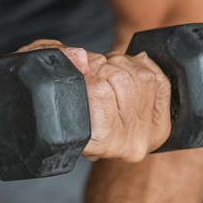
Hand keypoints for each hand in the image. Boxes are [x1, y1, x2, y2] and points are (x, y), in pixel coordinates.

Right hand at [17, 40, 171, 162]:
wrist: (82, 124)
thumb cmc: (56, 95)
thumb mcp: (42, 71)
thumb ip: (55, 58)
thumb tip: (81, 57)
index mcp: (91, 141)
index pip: (98, 91)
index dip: (86, 72)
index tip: (79, 72)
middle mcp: (122, 146)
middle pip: (121, 81)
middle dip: (103, 66)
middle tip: (92, 73)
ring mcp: (145, 137)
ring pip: (142, 78)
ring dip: (121, 65)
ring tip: (106, 73)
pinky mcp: (160, 126)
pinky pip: (159, 80)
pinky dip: (142, 66)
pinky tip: (126, 71)